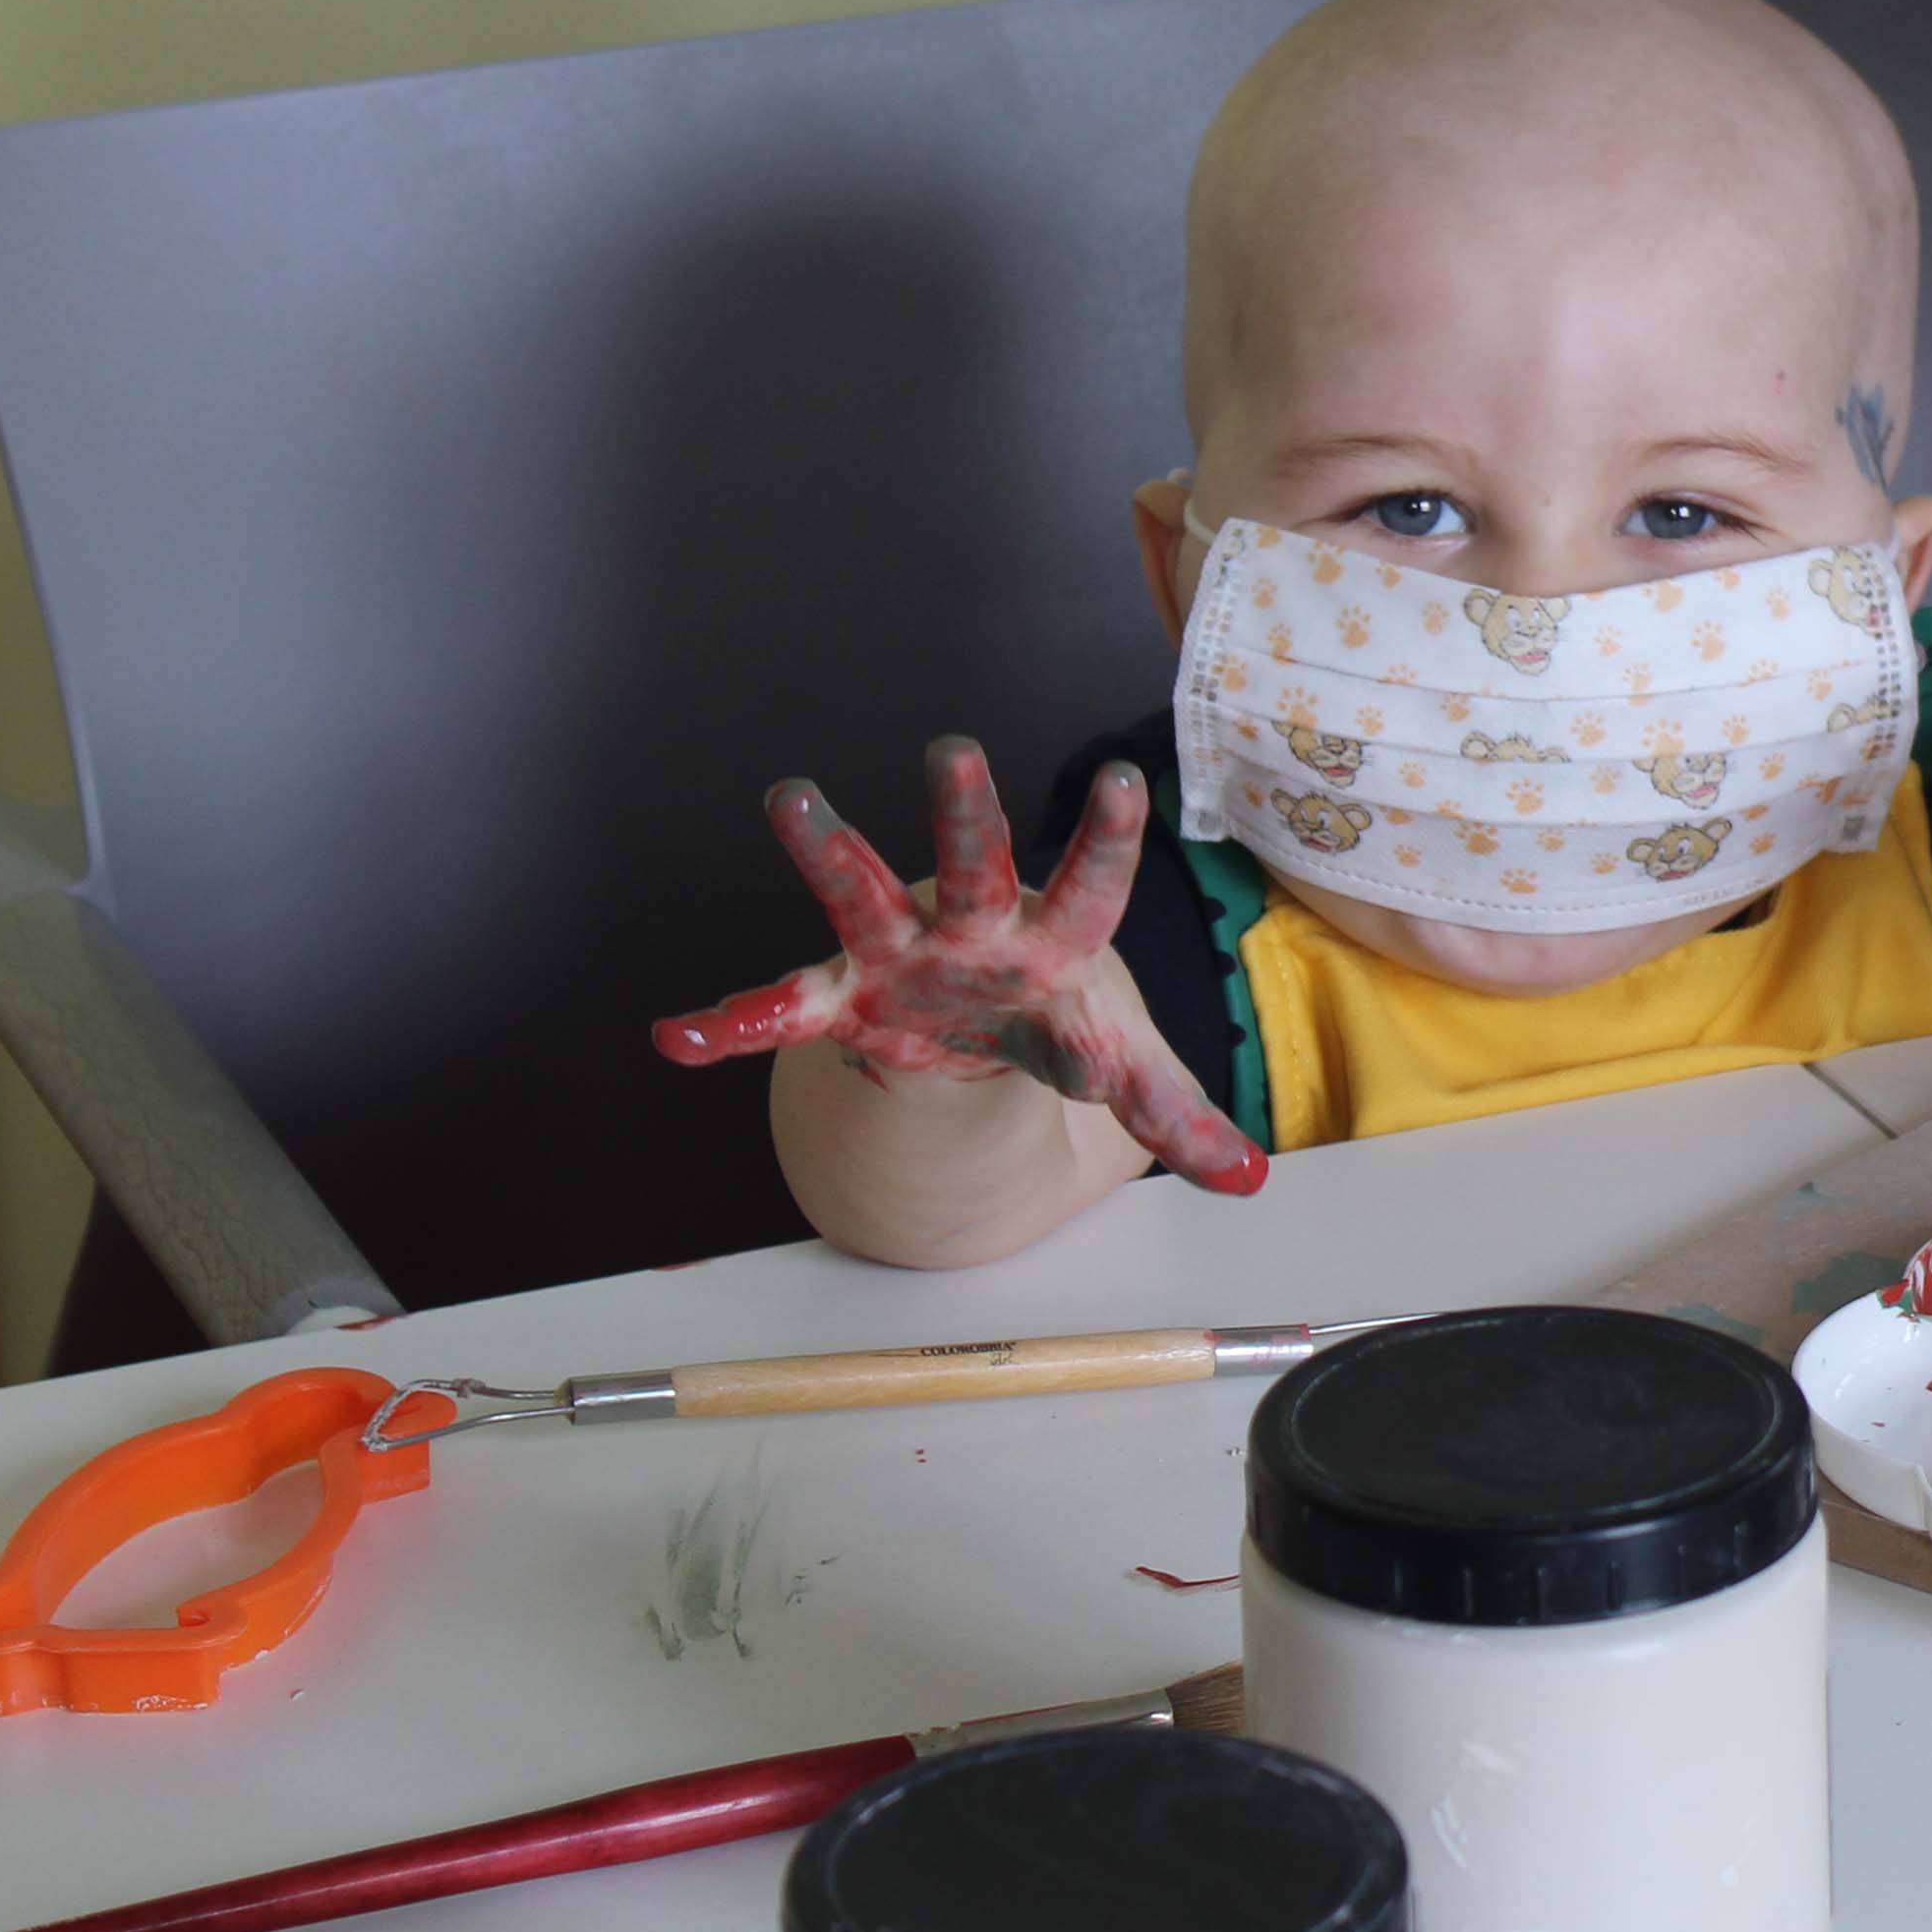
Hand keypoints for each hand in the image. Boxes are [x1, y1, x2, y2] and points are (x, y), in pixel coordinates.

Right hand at [652, 742, 1268, 1195]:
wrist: (979, 1026)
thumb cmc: (1059, 1018)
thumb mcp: (1126, 1069)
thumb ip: (1177, 1118)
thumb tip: (1253, 1181)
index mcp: (1056, 939)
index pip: (1094, 884)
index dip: (1107, 840)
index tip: (1125, 782)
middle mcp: (976, 926)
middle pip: (975, 861)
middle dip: (965, 811)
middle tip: (956, 750)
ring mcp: (902, 954)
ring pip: (861, 891)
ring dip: (826, 849)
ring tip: (788, 795)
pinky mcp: (844, 996)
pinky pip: (781, 1009)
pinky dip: (730, 1023)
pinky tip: (679, 1037)